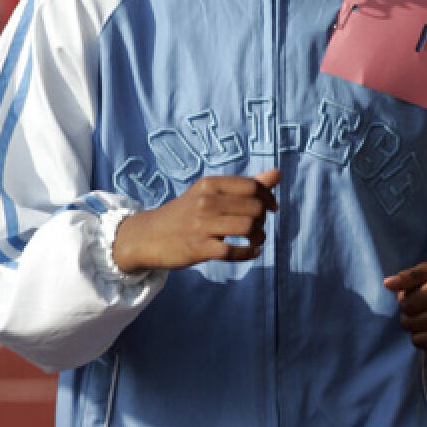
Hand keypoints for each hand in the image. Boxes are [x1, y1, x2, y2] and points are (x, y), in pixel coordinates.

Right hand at [112, 169, 279, 272]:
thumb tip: (278, 174)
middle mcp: (206, 201)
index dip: (268, 198)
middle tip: (257, 228)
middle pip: (254, 208)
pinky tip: (251, 252)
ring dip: (258, 237)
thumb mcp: (210, 193)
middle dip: (262, 220)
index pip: (252, 186)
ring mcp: (201, 225)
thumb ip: (244, 185)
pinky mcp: (198, 248)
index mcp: (210, 184)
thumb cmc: (185, 213)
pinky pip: (233, 251)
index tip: (272, 208)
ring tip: (255, 241)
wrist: (148, 236)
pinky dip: (248, 253)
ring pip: (247, 228)